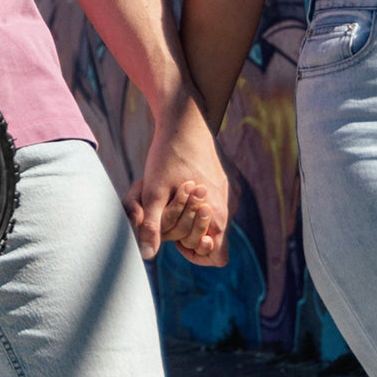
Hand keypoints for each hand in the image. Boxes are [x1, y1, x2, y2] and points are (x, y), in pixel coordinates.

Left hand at [125, 104, 228, 266]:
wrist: (184, 119)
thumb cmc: (167, 156)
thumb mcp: (154, 192)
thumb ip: (152, 226)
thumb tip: (146, 256)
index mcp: (217, 214)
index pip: (217, 257)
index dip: (196, 255)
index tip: (177, 241)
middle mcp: (229, 206)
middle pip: (215, 240)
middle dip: (192, 235)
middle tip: (171, 217)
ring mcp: (230, 192)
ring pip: (216, 220)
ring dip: (196, 218)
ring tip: (175, 199)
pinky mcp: (227, 180)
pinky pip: (218, 203)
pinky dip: (202, 204)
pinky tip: (183, 185)